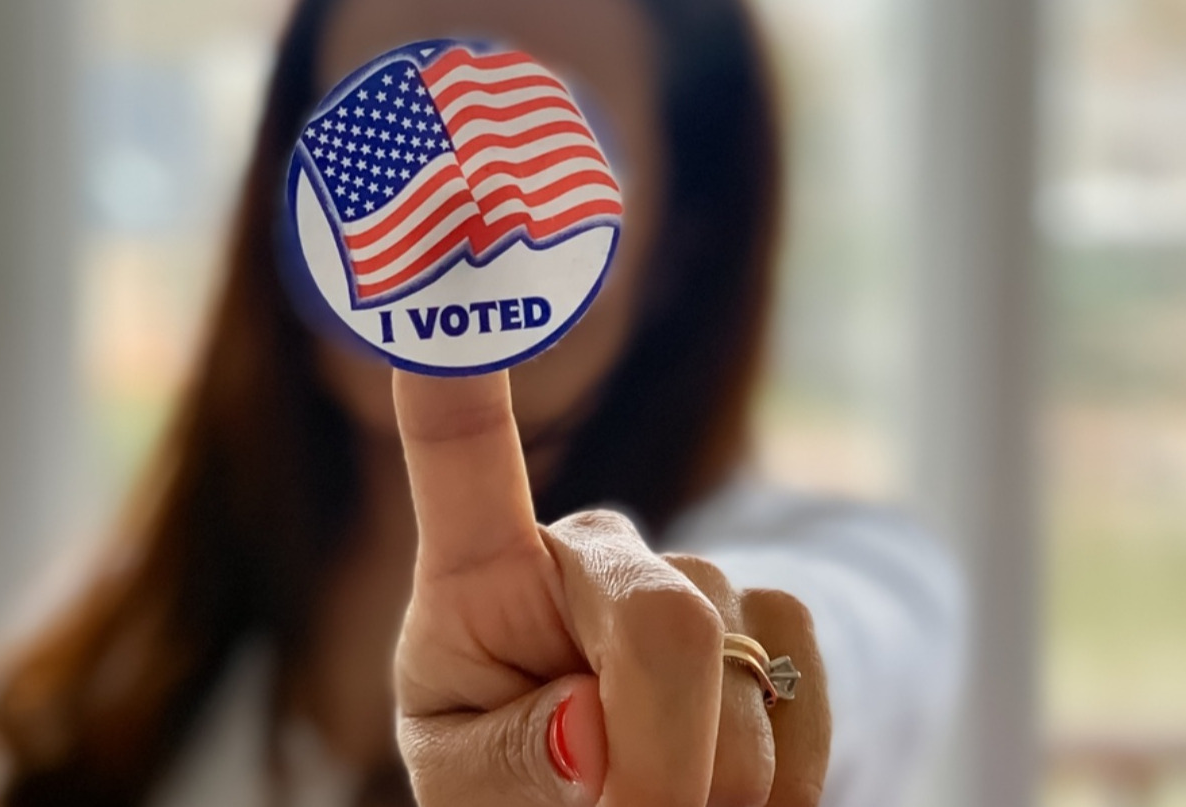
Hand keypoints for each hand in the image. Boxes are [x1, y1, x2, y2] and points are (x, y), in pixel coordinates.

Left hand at [392, 370, 829, 805]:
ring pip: (740, 665)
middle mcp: (591, 550)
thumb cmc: (527, 783)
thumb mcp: (477, 790)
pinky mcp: (785, 619)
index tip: (447, 219)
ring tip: (662, 795)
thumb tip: (595, 732)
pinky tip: (729, 775)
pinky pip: (807, 688)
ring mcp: (695, 577)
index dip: (452, 361)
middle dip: (657, 751)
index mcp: (482, 576)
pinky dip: (772, 774)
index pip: (458, 451)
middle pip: (660, 611)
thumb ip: (511, 765)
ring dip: (707, 779)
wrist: (640, 800)